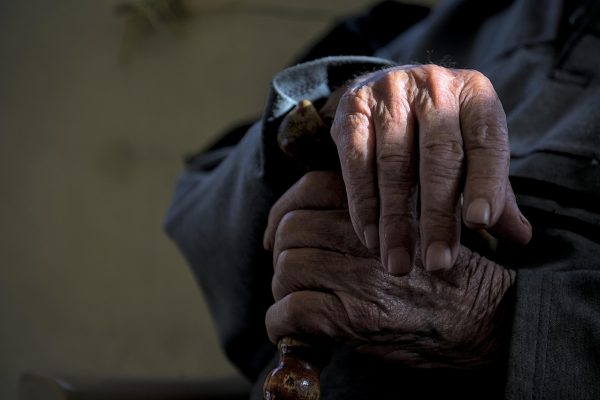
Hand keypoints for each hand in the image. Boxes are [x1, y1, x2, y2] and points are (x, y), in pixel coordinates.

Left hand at [264, 172, 515, 367]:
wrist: (491, 318)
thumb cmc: (453, 270)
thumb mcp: (422, 219)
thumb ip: (378, 208)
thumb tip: (316, 214)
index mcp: (383, 201)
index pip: (308, 190)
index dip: (282, 212)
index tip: (277, 235)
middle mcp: (369, 232)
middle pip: (292, 231)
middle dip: (284, 256)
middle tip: (295, 277)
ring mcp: (360, 275)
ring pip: (287, 270)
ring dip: (284, 292)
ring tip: (301, 306)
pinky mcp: (355, 317)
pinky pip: (291, 313)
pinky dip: (283, 325)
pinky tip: (297, 334)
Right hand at [329, 64, 530, 273]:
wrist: (384, 88)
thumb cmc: (437, 130)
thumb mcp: (471, 150)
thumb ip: (495, 191)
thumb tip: (521, 238)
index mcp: (475, 93)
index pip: (485, 141)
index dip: (485, 182)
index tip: (480, 224)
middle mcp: (433, 86)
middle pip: (438, 156)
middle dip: (437, 215)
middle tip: (437, 262)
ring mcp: (389, 93)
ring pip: (394, 163)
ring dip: (396, 220)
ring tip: (398, 263)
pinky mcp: (352, 108)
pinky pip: (356, 162)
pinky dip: (363, 203)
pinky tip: (371, 237)